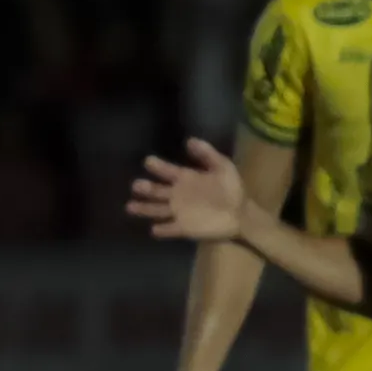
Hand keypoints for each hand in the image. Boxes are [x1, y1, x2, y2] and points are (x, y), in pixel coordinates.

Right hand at [128, 140, 249, 240]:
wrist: (242, 213)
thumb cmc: (232, 189)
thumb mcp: (222, 166)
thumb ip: (207, 154)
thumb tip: (189, 141)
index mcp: (185, 178)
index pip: (167, 171)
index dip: (158, 167)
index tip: (149, 162)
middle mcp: (178, 195)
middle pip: (157, 192)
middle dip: (146, 189)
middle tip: (136, 185)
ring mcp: (180, 212)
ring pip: (157, 210)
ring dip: (145, 209)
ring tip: (130, 207)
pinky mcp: (185, 228)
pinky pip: (170, 229)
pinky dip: (162, 229)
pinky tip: (153, 229)